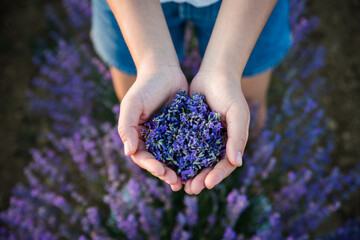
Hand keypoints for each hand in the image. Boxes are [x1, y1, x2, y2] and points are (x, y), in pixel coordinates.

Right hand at [118, 64, 187, 190]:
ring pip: (172, 158)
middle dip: (165, 173)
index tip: (161, 172)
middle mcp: (151, 139)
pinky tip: (199, 164)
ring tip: (187, 182)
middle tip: (176, 182)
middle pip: (157, 161)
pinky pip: (186, 146)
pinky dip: (191, 157)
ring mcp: (167, 136)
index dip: (151, 166)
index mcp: (137, 136)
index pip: (142, 156)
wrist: (164, 71)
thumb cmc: (145, 87)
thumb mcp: (132, 105)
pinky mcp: (182, 131)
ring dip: (178, 170)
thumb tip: (128, 152)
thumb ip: (126, 127)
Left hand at [185, 68, 249, 193]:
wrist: (214, 75)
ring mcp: (202, 138)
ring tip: (178, 183)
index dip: (217, 176)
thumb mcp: (237, 114)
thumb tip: (237, 163)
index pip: (225, 165)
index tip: (207, 184)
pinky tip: (168, 164)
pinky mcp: (188, 131)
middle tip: (190, 190)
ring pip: (194, 160)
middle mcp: (216, 144)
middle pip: (208, 167)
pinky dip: (177, 156)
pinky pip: (182, 146)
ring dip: (187, 173)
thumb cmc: (230, 94)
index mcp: (230, 143)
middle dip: (200, 179)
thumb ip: (237, 137)